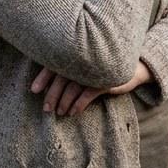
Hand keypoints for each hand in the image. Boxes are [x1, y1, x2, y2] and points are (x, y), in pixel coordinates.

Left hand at [30, 62, 151, 115]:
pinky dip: (79, 104)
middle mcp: (83, 60)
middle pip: (61, 78)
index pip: (55, 65)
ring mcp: (95, 69)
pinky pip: (88, 93)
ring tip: (60, 113)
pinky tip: (73, 112)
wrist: (134, 68)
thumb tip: (48, 86)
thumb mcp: (86, 67)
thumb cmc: (104, 68)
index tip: (34, 91)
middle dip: (52, 95)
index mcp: (76, 55)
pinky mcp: (106, 79)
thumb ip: (70, 70)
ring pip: (73, 87)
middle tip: (46, 109)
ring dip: (64, 102)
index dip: (43, 77)